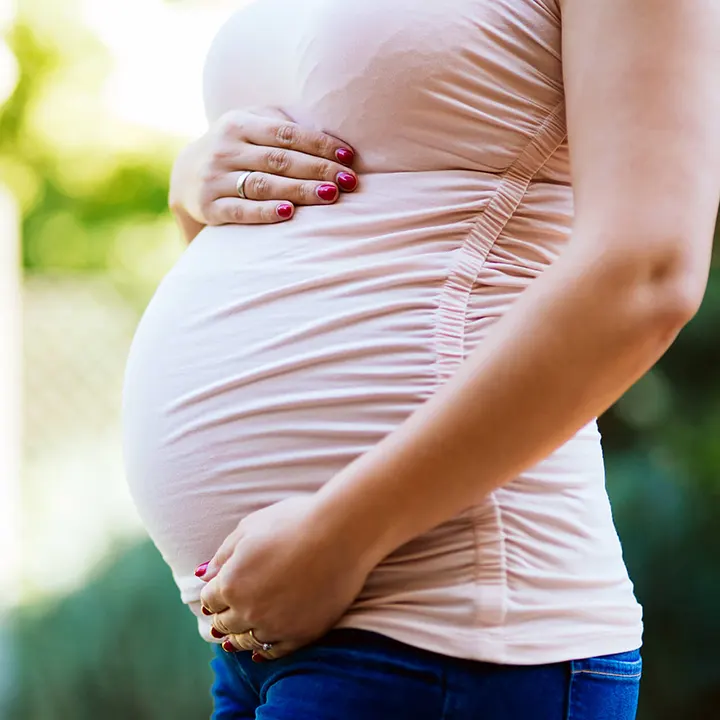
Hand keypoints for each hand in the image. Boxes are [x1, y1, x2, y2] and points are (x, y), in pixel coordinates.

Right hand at [169, 107, 357, 232]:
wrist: (184, 175)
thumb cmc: (235, 148)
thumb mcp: (250, 125)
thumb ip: (281, 124)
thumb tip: (329, 134)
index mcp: (239, 123)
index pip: (286, 134)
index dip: (319, 145)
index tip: (348, 157)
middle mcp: (225, 149)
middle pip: (280, 160)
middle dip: (318, 170)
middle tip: (349, 181)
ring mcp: (214, 178)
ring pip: (264, 184)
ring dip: (300, 190)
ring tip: (331, 195)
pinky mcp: (209, 206)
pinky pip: (240, 210)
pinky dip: (265, 212)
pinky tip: (289, 213)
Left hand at [196, 494, 374, 661]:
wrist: (340, 533)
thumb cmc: (293, 522)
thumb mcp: (249, 528)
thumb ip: (223, 554)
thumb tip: (204, 574)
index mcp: (230, 584)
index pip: (210, 599)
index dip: (212, 594)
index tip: (216, 593)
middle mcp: (248, 611)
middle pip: (224, 625)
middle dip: (222, 618)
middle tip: (222, 617)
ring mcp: (276, 626)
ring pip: (247, 642)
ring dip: (239, 638)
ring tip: (236, 637)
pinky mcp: (302, 634)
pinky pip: (276, 651)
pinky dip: (265, 651)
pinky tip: (261, 650)